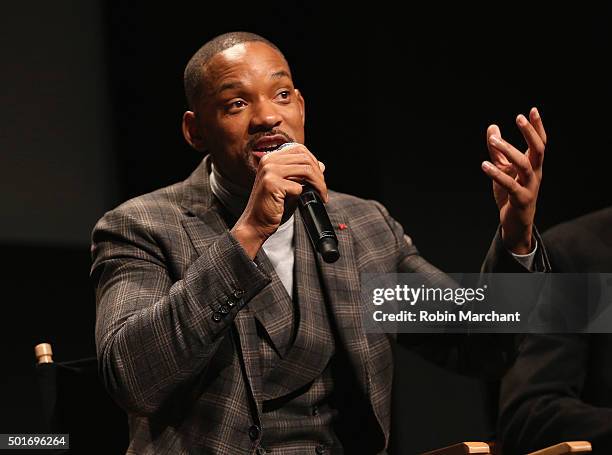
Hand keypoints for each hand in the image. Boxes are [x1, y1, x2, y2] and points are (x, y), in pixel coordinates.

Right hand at [231, 144, 326, 257]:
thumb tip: (321, 166)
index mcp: (271, 158)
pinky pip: (298, 186)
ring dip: (318, 184)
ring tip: (321, 195)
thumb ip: (302, 174)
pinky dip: (303, 195)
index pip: (299, 149)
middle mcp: (268, 161)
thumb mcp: (289, 186)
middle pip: (305, 158)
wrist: (256, 223)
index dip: (314, 161)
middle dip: (319, 174)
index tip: (320, 176)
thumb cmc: (272, 206)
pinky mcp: (271, 184)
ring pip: (306, 170)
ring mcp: (269, 171)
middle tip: (323, 189)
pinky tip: (301, 202)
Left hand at [481, 107, 546, 253]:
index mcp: (533, 165)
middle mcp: (535, 174)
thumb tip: (492, 127)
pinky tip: (484, 165)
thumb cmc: (510, 193)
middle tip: (519, 117)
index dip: (537, 127)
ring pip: (524, 165)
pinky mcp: (520, 199)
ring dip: (509, 150)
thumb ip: (497, 150)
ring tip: (493, 140)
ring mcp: (530, 186)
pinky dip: (496, 175)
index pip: (539, 142)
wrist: (514, 222)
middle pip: (538, 150)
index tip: (533, 110)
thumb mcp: (503, 168)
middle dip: (530, 133)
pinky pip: (510, 185)